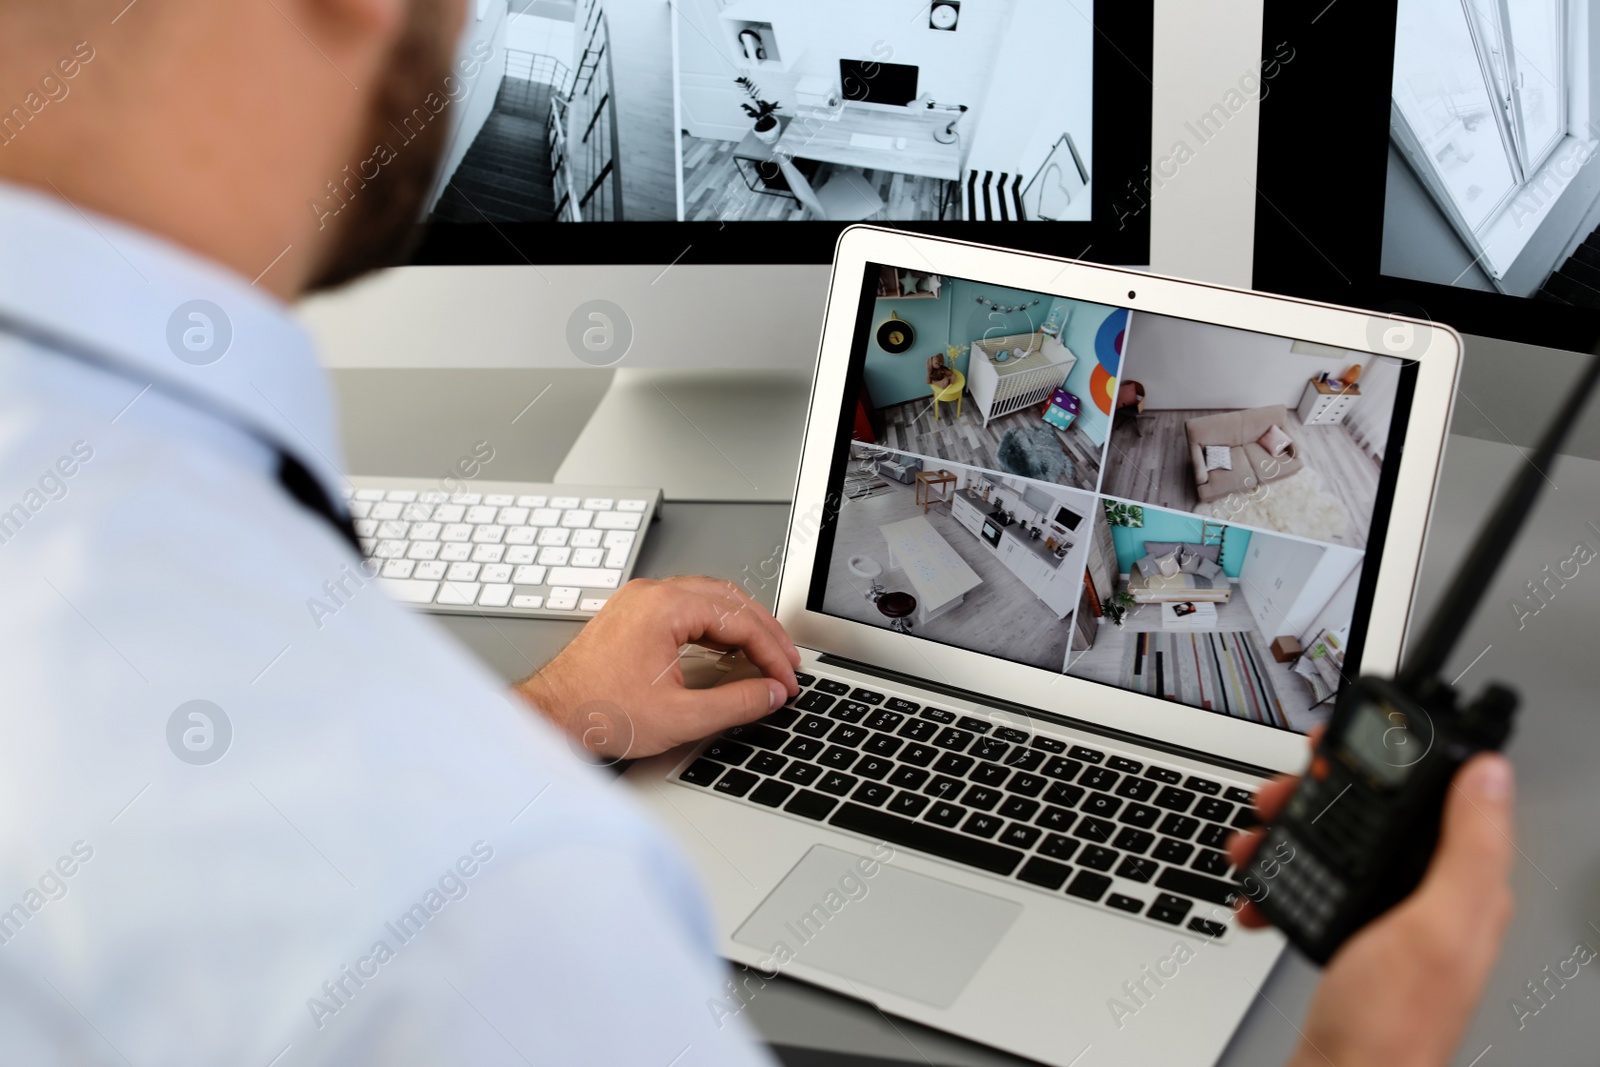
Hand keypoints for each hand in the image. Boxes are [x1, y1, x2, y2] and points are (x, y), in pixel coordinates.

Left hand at [514, 576, 800, 760]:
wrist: (551, 715)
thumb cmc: (598, 711)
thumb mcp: (680, 717)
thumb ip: (736, 703)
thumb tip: (771, 694)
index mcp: (666, 608)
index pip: (740, 620)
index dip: (772, 652)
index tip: (787, 679)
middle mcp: (653, 594)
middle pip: (730, 600)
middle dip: (765, 633)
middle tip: (787, 664)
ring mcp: (641, 601)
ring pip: (711, 599)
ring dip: (742, 626)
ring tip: (765, 656)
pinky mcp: (634, 615)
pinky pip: (688, 607)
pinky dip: (716, 626)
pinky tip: (727, 650)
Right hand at [1228, 742, 1515, 1066]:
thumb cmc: (1390, 1028)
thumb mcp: (1436, 927)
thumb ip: (1468, 849)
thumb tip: (1492, 774)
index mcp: (1462, 889)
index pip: (1441, 797)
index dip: (1398, 758)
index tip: (1349, 736)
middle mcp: (1428, 899)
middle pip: (1374, 814)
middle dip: (1318, 794)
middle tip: (1281, 793)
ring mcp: (1386, 917)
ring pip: (1333, 842)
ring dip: (1285, 832)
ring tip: (1256, 838)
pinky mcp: (1350, 935)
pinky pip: (1308, 883)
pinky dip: (1276, 878)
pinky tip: (1260, 887)